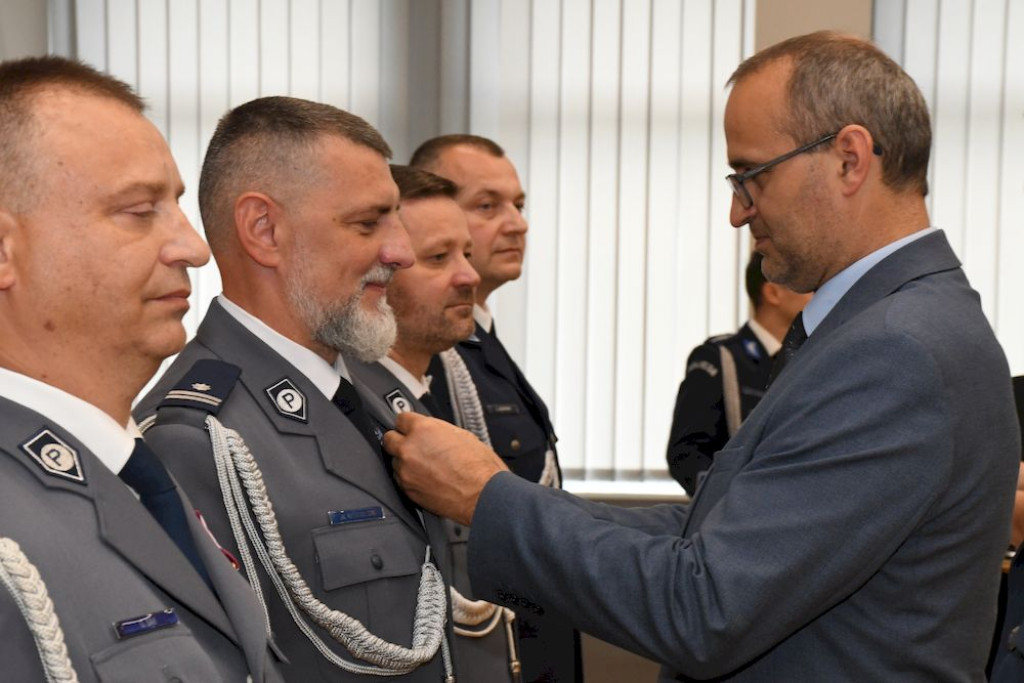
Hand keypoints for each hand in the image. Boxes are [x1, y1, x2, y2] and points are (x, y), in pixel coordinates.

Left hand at [383, 412, 507, 524]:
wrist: (483, 495)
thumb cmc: (479, 467)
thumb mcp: (461, 435)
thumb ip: (437, 430)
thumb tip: (428, 431)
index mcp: (423, 429)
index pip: (400, 418)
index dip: (408, 424)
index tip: (410, 428)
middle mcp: (409, 448)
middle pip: (389, 439)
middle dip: (400, 441)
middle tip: (414, 446)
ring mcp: (406, 471)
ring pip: (394, 461)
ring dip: (406, 461)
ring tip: (426, 466)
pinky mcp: (407, 490)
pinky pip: (400, 479)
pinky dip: (409, 478)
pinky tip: (427, 479)